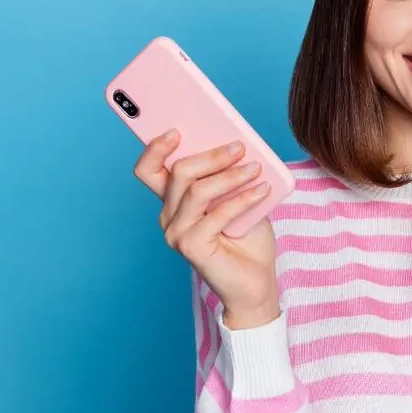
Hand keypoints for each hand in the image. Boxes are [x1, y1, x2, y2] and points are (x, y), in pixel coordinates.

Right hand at [133, 129, 280, 329]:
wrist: (257, 283)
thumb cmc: (247, 238)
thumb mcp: (238, 197)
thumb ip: (229, 175)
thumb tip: (236, 145)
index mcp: (174, 200)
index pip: (149, 170)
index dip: (155, 148)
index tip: (175, 129)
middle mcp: (169, 215)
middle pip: (178, 173)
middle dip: (210, 155)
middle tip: (239, 147)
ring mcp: (177, 233)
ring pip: (197, 191)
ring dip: (230, 175)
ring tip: (255, 168)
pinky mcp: (191, 248)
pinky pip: (216, 214)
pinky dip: (243, 198)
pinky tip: (262, 190)